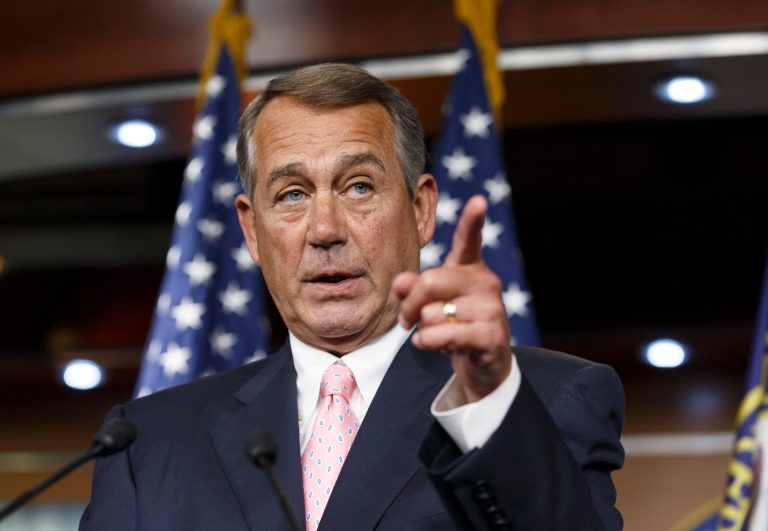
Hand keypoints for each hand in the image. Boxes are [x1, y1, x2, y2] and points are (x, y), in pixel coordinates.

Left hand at [393, 195, 512, 402]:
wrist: (483, 366)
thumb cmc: (454, 326)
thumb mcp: (430, 304)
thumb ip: (413, 288)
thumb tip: (400, 283)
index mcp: (470, 268)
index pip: (470, 239)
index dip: (473, 220)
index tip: (480, 201)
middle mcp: (485, 282)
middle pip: (430, 281)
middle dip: (408, 305)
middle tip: (405, 320)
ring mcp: (491, 308)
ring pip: (431, 313)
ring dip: (422, 329)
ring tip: (435, 334)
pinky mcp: (491, 335)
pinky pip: (443, 334)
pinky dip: (428, 343)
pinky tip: (434, 345)